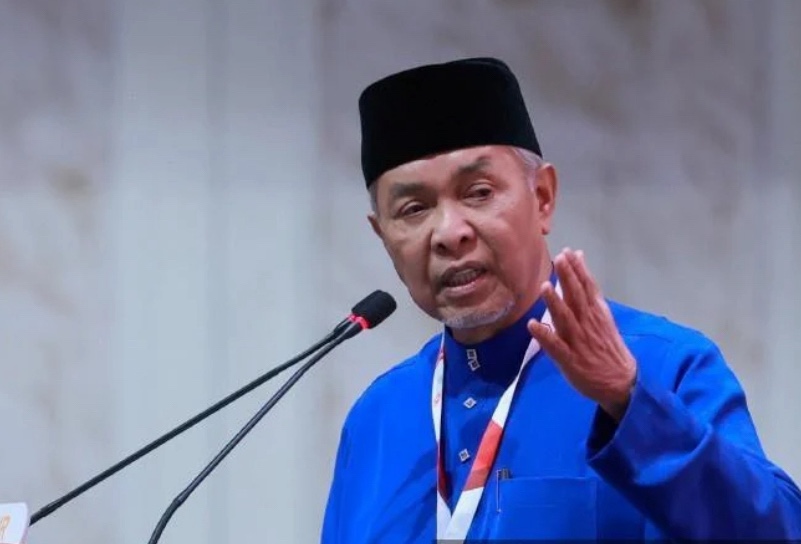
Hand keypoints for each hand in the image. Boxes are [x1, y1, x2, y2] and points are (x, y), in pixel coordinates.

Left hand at [528, 248, 636, 420]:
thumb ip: (587, 288)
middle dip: (569, 279)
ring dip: (555, 303)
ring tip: (545, 287)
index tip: (568, 252)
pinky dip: (546, 336)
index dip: (578, 270)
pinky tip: (534, 325)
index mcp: (596, 312)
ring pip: (566, 320)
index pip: (587, 287)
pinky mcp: (570, 360)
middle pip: (577, 298)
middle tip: (560, 260)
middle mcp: (587, 324)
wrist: (620, 381)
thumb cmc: (606, 345)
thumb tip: (579, 259)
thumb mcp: (602, 314)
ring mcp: (578, 342)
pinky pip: (556, 347)